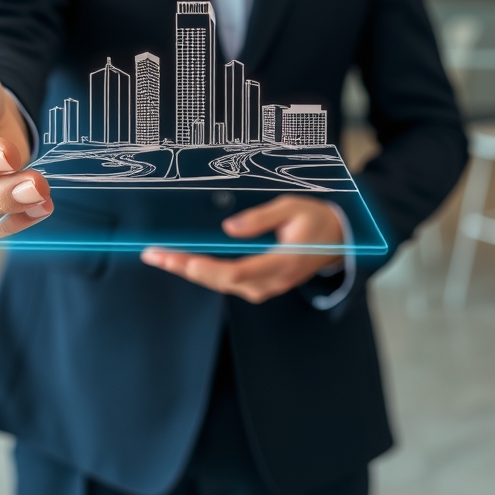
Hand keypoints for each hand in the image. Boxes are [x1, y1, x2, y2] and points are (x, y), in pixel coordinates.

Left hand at [140, 195, 343, 303]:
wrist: (340, 240)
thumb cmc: (315, 219)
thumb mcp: (292, 207)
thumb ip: (261, 217)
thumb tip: (228, 227)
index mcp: (283, 263)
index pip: (239, 272)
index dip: (206, 267)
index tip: (180, 258)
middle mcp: (273, 281)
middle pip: (222, 281)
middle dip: (186, 268)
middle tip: (155, 255)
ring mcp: (267, 287)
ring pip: (222, 284)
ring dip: (190, 271)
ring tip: (161, 257)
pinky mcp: (261, 285)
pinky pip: (228, 282)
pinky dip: (204, 272)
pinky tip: (184, 262)